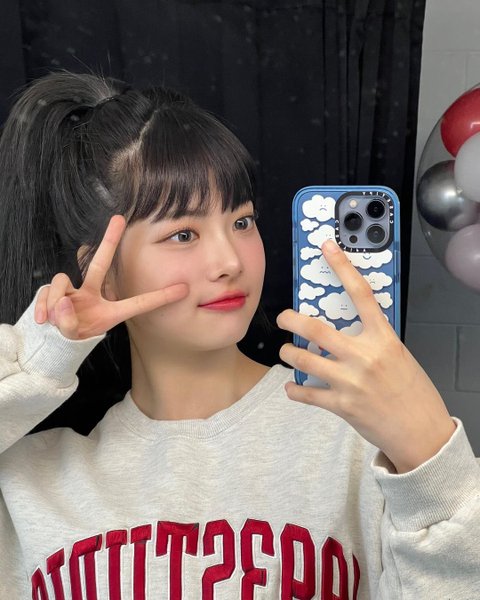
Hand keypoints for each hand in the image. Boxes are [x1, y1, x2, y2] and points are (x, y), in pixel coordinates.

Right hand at [34, 215, 187, 339]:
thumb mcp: (75, 337)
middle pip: (101, 262)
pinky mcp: (54, 291)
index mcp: (110, 311)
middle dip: (108, 240)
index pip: (137, 303)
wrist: (51, 343)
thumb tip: (63, 303)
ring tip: (54, 320)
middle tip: (119, 218)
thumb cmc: (72, 339)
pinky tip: (42, 319)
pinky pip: (47, 291)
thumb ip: (69, 324)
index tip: (183, 289)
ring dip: (56, 302)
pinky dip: (43, 305)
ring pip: (62, 282)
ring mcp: (73, 291)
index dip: (160, 298)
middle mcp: (92, 295)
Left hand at [277, 240, 454, 472]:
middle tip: (282, 318)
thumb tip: (344, 330)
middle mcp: (364, 356)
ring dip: (288, 354)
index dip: (342, 267)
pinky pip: (306, 394)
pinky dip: (294, 390)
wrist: (422, 432)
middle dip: (290, 320)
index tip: (327, 248)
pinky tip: (292, 386)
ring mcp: (350, 381)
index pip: (360, 293)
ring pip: (303, 360)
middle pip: (315, 329)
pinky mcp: (341, 405)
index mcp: (383, 338)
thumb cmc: (412, 391)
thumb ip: (371, 340)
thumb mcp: (397, 354)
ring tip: (287, 352)